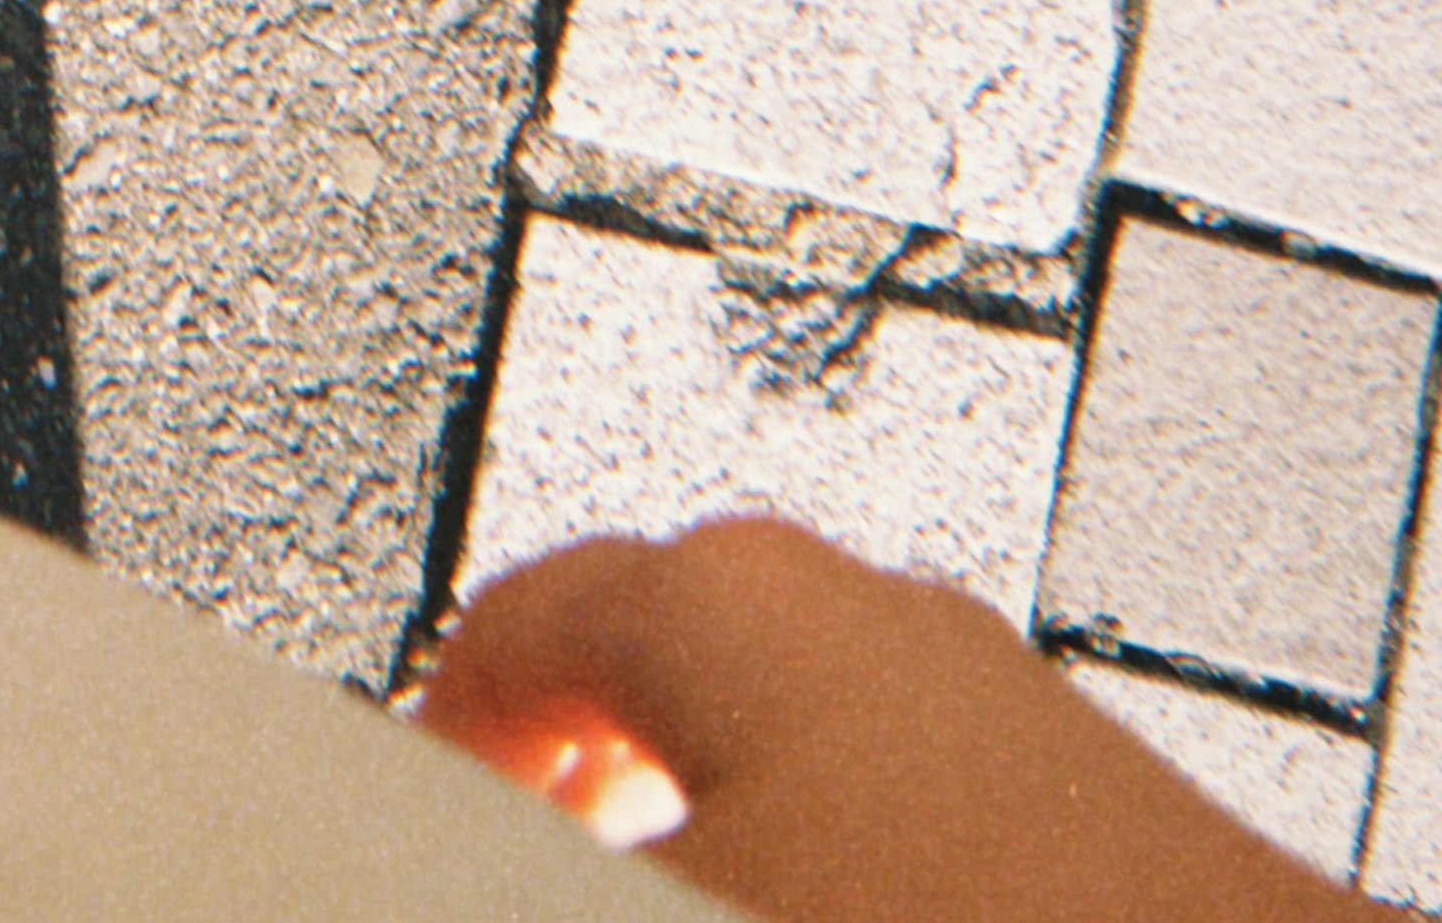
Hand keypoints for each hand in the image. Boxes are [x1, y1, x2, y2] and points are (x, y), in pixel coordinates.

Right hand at [414, 519, 1360, 922]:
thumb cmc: (948, 919)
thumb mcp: (661, 895)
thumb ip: (537, 855)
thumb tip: (469, 859)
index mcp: (719, 591)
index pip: (504, 628)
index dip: (437, 737)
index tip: (413, 806)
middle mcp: (851, 599)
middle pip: (647, 666)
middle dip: (575, 775)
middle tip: (525, 857)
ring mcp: (974, 687)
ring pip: (784, 738)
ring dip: (712, 821)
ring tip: (674, 891)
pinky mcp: (1069, 790)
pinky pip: (893, 802)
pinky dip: (839, 852)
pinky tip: (832, 905)